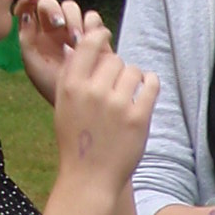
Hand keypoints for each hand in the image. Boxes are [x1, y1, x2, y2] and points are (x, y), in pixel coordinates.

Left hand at [14, 0, 88, 104]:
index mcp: (36, 35)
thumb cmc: (53, 87)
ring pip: (72, 8)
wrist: (80, 103)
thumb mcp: (32, 65)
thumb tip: (27, 14)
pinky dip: (91, 25)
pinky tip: (90, 39)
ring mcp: (74, 31)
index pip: (29, 8)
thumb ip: (26, 39)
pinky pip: (93, 19)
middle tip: (59, 26)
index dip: (29, 0)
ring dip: (73, 19)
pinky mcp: (94, 37)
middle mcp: (54, 30)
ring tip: (76, 40)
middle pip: (52, 4)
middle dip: (55, 11)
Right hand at [51, 23, 158, 195]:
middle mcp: (93, 91)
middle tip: (116, 85)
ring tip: (129, 92)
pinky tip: (147, 88)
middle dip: (117, 69)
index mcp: (71, 86)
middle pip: (114, 59)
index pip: (88, 44)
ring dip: (134, 78)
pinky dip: (151, 83)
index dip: (99, 36)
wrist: (90, 177)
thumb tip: (77, 47)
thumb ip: (70, 77)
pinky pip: (151, 84)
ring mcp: (117, 104)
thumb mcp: (63, 106)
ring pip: (134, 71)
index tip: (105, 37)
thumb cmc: (76, 141)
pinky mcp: (138, 117)